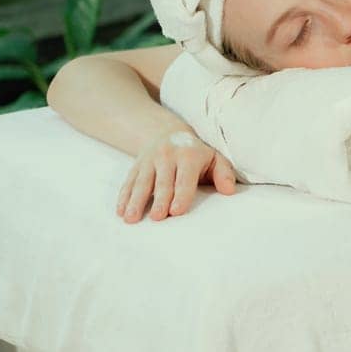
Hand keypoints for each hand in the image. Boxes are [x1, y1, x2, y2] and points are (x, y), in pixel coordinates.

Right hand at [117, 130, 236, 223]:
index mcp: (189, 155)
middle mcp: (167, 156)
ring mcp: (148, 161)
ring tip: (131, 218)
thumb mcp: (215, 158)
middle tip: (157, 218)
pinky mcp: (135, 166)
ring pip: (141, 182)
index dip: (181, 194)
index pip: (185, 178)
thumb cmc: (197, 154)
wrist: (168, 133)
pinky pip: (128, 182)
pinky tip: (121, 211)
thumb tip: (229, 191)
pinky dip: (124, 197)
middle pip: (162, 182)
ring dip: (135, 201)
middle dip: (159, 200)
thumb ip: (224, 174)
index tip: (176, 211)